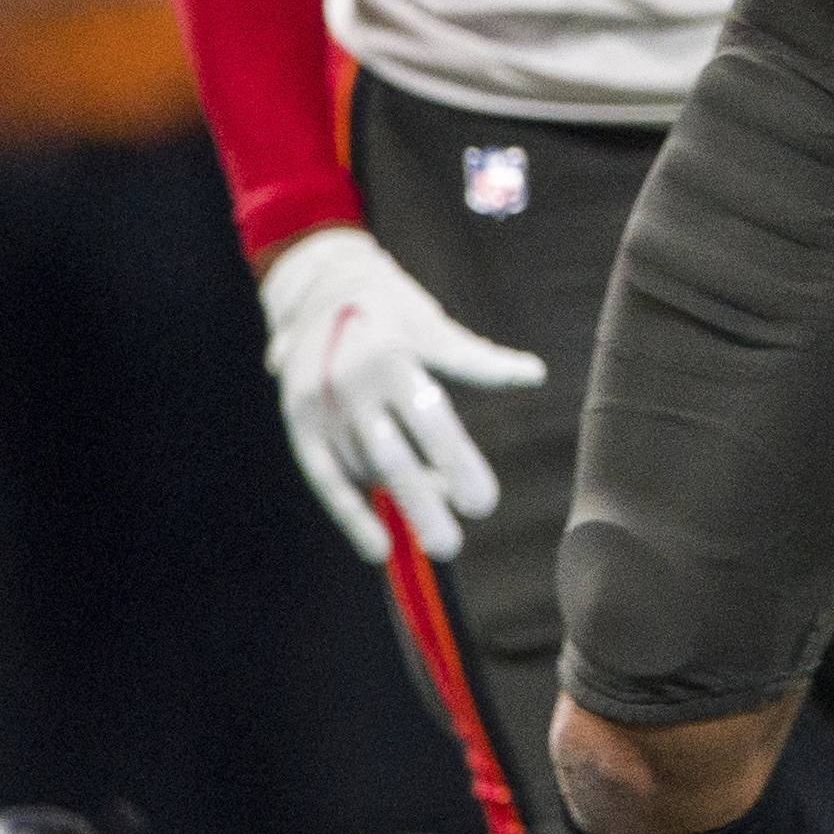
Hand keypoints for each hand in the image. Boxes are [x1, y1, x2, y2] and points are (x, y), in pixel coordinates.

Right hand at [256, 225, 535, 565]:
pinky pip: (325, 476)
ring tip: (438, 521)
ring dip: (399, 499)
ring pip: (363, 468)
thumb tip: (535, 375)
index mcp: (390, 357)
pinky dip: (350, 514)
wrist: (318, 285)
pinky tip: (379, 548)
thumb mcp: (433, 327)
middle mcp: (349, 383)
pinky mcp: (298, 422)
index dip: (456, 465)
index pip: (430, 421)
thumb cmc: (394, 310)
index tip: (483, 504)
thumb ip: (477, 360)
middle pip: (391, 457)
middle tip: (452, 545)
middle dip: (423, 502)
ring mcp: (318, 404)